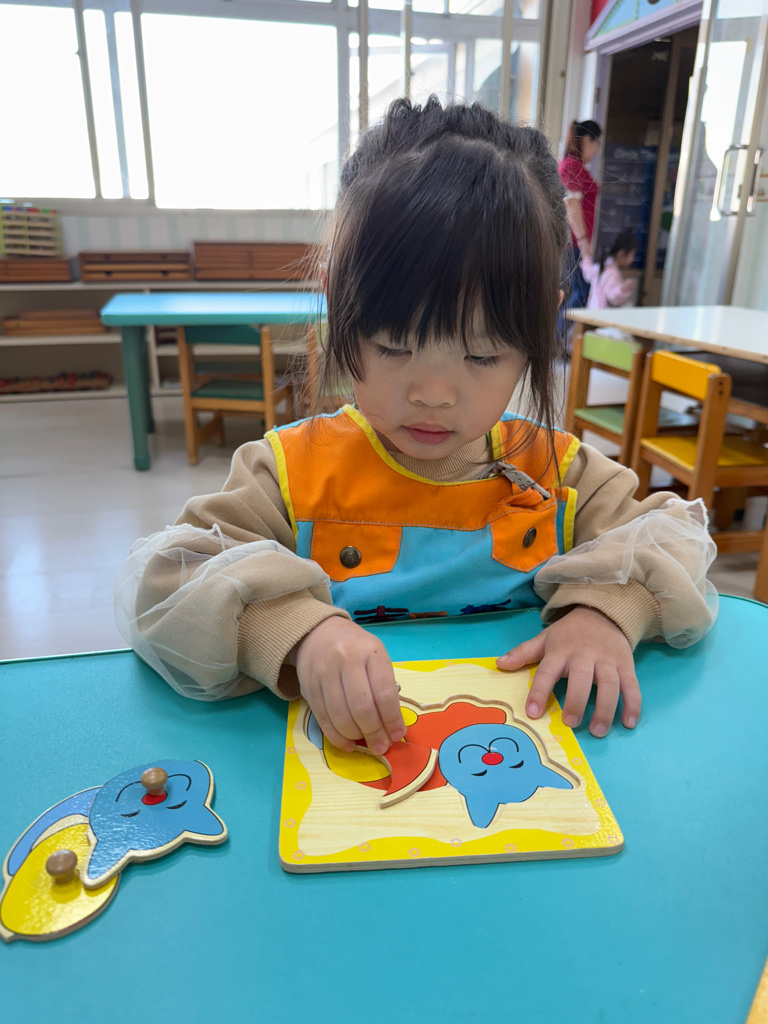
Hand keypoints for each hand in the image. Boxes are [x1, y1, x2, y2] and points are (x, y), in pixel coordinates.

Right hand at [293, 617, 405, 754]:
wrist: (318, 633)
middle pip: (362, 707)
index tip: (397, 734)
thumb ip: (385, 687)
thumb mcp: (376, 656)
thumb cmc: (356, 648)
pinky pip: (323, 719)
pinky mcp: (308, 686)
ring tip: (366, 744)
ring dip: (355, 737)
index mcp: (371, 652)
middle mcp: (347, 660)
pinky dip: (336, 737)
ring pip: (341, 716)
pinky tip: (347, 744)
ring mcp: (324, 673)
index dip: (392, 719)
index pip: (384, 693)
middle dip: (374, 733)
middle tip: (381, 746)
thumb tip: (393, 727)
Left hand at [495, 607, 640, 736]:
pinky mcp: (626, 665)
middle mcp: (585, 656)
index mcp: (561, 651)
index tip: (532, 712)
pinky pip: (632, 686)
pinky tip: (628, 723)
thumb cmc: (569, 634)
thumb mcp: (545, 639)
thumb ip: (523, 653)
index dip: (539, 691)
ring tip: (598, 731)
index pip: (547, 671)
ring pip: (610, 684)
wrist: (603, 614)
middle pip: (582, 679)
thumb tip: (500, 664)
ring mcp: (608, 661)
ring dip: (605, 708)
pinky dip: (632, 704)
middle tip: (570, 724)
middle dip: (576, 701)